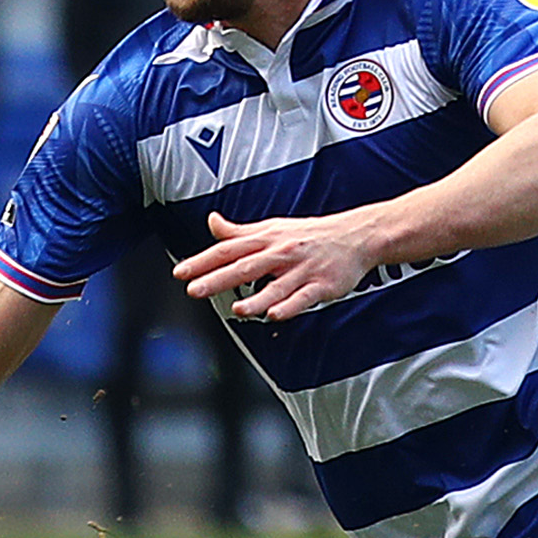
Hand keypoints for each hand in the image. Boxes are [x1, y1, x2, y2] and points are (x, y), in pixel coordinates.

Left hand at [173, 209, 379, 320]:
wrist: (356, 235)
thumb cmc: (311, 234)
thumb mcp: (273, 227)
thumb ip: (240, 231)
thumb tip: (212, 222)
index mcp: (267, 239)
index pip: (229, 249)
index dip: (203, 261)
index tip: (181, 272)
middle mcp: (282, 253)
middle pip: (246, 266)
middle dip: (219, 278)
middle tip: (195, 289)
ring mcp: (302, 269)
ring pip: (276, 286)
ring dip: (256, 299)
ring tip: (237, 309)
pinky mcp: (322, 284)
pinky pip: (304, 297)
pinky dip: (289, 306)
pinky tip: (275, 315)